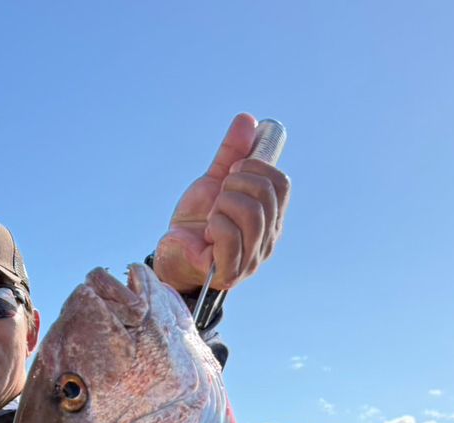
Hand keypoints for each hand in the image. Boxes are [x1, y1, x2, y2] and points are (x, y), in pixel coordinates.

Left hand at [152, 113, 289, 295]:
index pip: (281, 184)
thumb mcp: (214, 182)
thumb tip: (246, 120)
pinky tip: (208, 231)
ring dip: (223, 204)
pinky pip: (230, 235)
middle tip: (218, 194)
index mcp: (271, 219)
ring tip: (212, 214)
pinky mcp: (229, 271)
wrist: (172, 252)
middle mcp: (267, 241)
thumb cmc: (196, 223)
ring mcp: (251, 259)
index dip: (256, 167)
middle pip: (265, 196)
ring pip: (251, 215)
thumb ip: (231, 154)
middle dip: (235, 184)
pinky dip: (215, 224)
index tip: (232, 171)